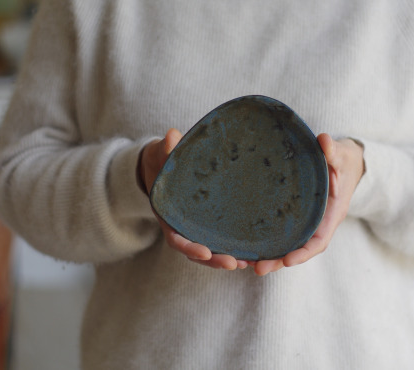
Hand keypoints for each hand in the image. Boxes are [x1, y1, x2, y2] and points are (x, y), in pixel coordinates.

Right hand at [138, 128, 248, 269]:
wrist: (163, 166)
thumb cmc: (162, 160)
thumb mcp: (160, 154)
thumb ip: (165, 148)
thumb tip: (172, 134)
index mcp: (168, 216)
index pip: (176, 238)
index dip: (189, 247)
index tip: (205, 253)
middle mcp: (182, 227)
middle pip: (197, 252)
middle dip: (214, 260)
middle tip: (234, 264)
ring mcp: (196, 228)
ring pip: (210, 251)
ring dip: (228, 258)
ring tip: (249, 263)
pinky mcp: (209, 224)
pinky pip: (220, 240)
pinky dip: (234, 249)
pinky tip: (253, 252)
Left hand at [252, 134, 364, 274]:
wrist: (343, 162)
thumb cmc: (344, 159)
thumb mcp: (342, 154)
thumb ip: (333, 151)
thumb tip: (324, 140)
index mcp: (331, 214)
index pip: (319, 240)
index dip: (304, 253)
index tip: (287, 261)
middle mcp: (317, 222)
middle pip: (299, 249)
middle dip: (279, 261)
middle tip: (257, 269)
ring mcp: (305, 221)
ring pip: (287, 244)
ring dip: (269, 256)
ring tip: (245, 263)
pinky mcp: (294, 215)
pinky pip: (281, 232)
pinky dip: (267, 241)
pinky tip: (247, 246)